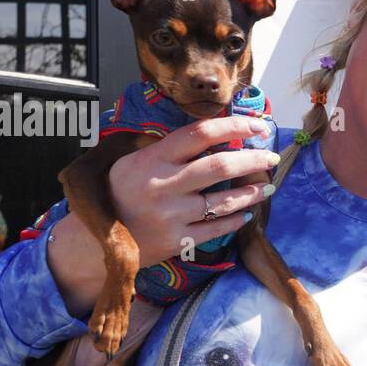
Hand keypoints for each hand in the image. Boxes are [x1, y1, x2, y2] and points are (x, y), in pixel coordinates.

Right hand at [47, 116, 278, 317]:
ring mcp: (171, 215)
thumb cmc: (117, 193)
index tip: (257, 124)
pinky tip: (248, 213)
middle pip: (219, 166)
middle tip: (270, 157)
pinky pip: (216, 229)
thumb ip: (165, 148)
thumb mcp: (131, 162)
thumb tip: (210, 132)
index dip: (232, 125)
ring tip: (268, 187)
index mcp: (153, 159)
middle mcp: (164, 185)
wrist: (95, 241)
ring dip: (251, 192)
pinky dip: (235, 220)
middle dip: (251, 159)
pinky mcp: (177, 241)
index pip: (199, 134)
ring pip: (223, 200)